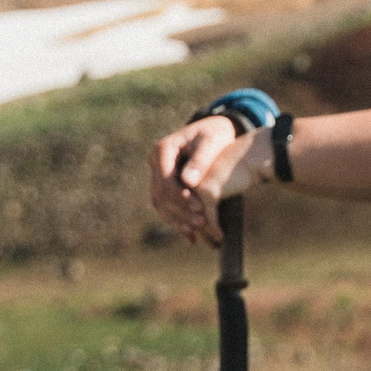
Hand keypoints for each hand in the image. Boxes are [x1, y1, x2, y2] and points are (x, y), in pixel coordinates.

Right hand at [147, 116, 265, 246]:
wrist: (213, 133)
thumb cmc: (215, 133)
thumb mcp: (211, 141)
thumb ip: (200, 160)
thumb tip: (188, 181)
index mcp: (163, 150)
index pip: (165, 178)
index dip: (180, 195)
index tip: (199, 206)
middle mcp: (155, 164)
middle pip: (162, 194)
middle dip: (181, 210)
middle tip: (201, 222)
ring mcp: (158, 176)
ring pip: (161, 204)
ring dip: (178, 219)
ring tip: (196, 232)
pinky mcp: (165, 187)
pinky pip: (166, 207)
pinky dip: (177, 221)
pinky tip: (191, 236)